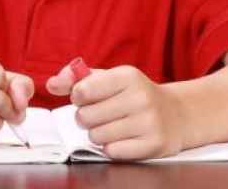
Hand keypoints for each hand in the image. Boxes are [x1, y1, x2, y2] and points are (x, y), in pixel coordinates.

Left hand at [47, 63, 185, 159]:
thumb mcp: (109, 79)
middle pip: (85, 117)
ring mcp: (149, 122)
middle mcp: (140, 97)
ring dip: (99, 134)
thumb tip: (51, 84)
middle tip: (101, 114)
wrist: (175, 114)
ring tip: (113, 126)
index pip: (82, 91)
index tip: (87, 97)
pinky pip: (112, 152)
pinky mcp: (153, 144)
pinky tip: (123, 138)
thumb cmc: (133, 95)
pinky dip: (112, 148)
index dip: (78, 98)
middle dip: (87, 118)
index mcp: (127, 76)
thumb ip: (76, 79)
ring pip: (97, 136)